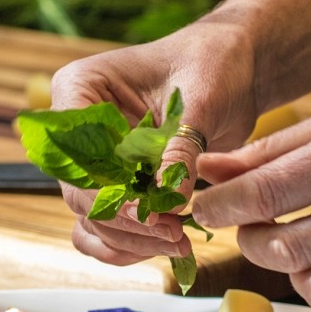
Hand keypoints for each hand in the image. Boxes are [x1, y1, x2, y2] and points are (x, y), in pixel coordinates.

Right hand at [48, 24, 259, 265]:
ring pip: (93, 215)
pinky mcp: (118, 180)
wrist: (235, 69)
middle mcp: (78, 126)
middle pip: (81, 192)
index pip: (76, 153)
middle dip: (126, 221)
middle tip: (174, 234)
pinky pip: (106, 224)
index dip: (108, 190)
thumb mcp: (201, 99)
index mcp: (81, 88)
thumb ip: (180, 149)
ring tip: (179, 242)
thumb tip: (169, 203)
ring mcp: (96, 156)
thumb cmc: (214, 64)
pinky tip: (162, 247)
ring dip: (131, 238)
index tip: (151, 213)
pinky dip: (129, 242)